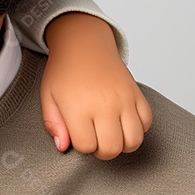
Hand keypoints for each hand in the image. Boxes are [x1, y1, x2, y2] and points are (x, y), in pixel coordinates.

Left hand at [40, 12, 152, 159]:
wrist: (83, 44)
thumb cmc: (64, 71)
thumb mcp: (47, 97)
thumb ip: (53, 124)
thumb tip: (62, 146)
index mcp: (78, 106)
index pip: (87, 146)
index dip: (81, 145)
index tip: (78, 134)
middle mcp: (104, 104)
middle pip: (112, 149)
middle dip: (101, 150)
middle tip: (94, 137)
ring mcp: (124, 99)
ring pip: (134, 141)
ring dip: (121, 144)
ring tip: (109, 132)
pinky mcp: (137, 94)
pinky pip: (146, 123)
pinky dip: (137, 129)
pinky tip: (122, 121)